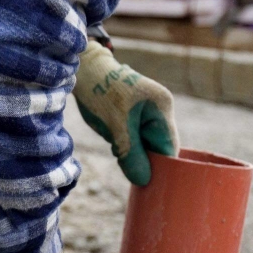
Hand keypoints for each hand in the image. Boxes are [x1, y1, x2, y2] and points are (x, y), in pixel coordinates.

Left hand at [72, 40, 177, 184]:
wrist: (82, 70)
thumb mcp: (115, 126)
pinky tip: (112, 137)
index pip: (169, 147)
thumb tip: (144, 181)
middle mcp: (160, 109)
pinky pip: (134, 138)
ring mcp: (148, 112)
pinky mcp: (134, 115)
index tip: (148, 183)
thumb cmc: (100, 92)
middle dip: (143, 159)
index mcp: (162, 107)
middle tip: (125, 164)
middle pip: (158, 147)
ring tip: (113, 141)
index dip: (160, 167)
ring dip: (130, 152)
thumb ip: (131, 154)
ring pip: (144, 145)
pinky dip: (124, 144)